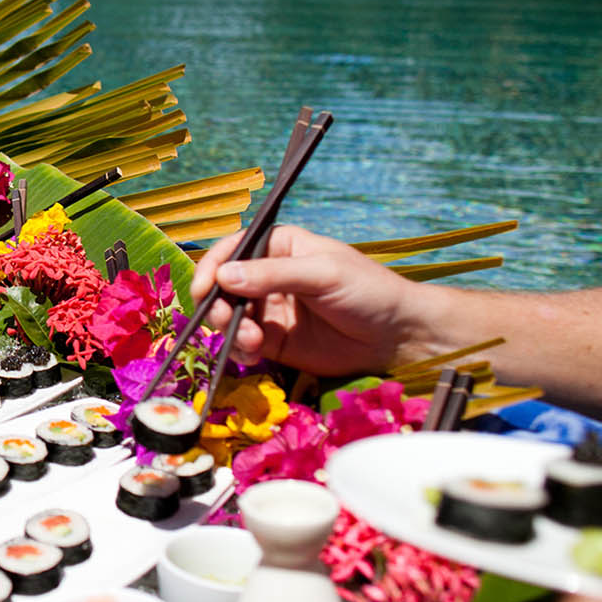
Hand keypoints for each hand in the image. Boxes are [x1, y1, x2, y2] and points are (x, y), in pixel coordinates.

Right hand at [189, 225, 437, 376]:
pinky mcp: (275, 342)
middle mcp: (269, 276)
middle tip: (224, 320)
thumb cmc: (368, 291)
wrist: (397, 337)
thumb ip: (273, 275)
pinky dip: (240, 349)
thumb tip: (224, 275)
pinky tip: (254, 354)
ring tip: (252, 341)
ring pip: (228, 317)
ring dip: (230, 329)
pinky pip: (243, 343)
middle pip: (223, 285)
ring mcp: (270, 310)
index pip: (233, 249)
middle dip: (216, 303)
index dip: (212, 266)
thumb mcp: (323, 274)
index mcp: (280, 247)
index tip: (203, 288)